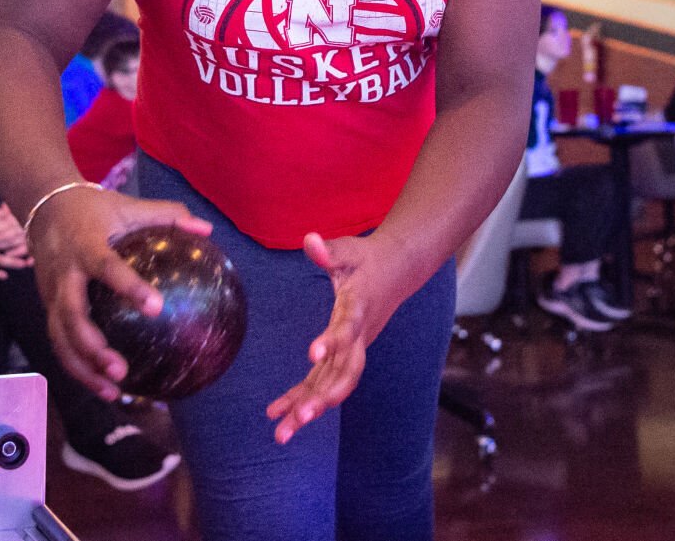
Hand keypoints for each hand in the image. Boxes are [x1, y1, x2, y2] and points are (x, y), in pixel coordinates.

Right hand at [24, 186, 211, 401]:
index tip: (156, 307)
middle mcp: (64, 274)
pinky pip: (60, 342)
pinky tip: (105, 388)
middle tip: (120, 369)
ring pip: (60, 337)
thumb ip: (169, 216)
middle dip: (92, 347)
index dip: (129, 287)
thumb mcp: (130, 205)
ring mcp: (50, 294)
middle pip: (70, 315)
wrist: (43, 207)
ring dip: (83, 368)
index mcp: (86, 246)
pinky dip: (78, 367)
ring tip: (113, 391)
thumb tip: (207, 231)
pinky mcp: (47, 307)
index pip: (106, 267)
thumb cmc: (94, 208)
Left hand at [266, 231, 412, 444]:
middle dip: (324, 397)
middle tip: (301, 418)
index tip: (312, 354)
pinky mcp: (344, 354)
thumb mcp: (348, 249)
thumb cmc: (366, 260)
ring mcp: (353, 348)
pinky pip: (323, 381)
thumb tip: (309, 239)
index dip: (333, 341)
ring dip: (309, 409)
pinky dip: (301, 399)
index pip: (348, 328)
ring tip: (282, 434)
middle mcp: (359, 335)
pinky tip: (277, 415)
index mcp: (359, 307)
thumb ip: (328, 250)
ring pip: (334, 385)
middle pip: (346, 372)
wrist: (396, 271)